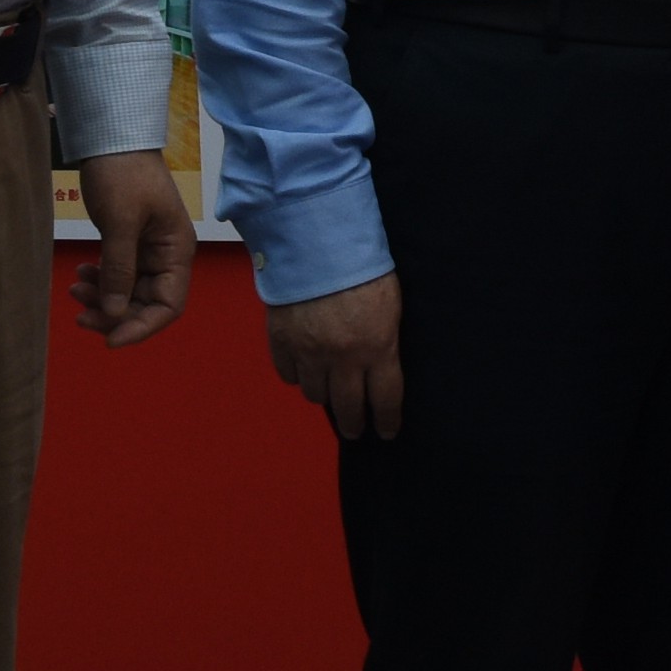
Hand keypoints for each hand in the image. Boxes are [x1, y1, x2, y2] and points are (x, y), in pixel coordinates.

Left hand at [69, 145, 194, 345]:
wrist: (112, 138)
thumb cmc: (123, 175)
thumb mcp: (120, 223)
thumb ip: (119, 270)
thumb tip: (115, 314)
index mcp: (176, 252)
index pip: (169, 306)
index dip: (141, 327)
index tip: (109, 339)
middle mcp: (167, 256)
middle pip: (146, 303)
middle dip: (114, 314)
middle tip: (79, 315)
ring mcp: (147, 250)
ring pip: (128, 292)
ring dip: (102, 298)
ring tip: (74, 290)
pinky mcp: (128, 242)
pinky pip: (117, 274)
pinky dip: (99, 280)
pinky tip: (79, 274)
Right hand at [265, 269, 403, 443]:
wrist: (315, 239)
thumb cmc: (362, 264)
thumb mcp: (390, 303)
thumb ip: (385, 339)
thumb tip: (381, 364)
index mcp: (377, 346)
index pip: (385, 399)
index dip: (386, 420)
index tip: (386, 432)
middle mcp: (342, 357)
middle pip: (347, 407)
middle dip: (353, 423)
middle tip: (355, 429)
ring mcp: (308, 351)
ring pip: (314, 394)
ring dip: (324, 395)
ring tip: (329, 392)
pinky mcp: (281, 340)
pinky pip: (288, 374)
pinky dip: (297, 374)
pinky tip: (304, 369)